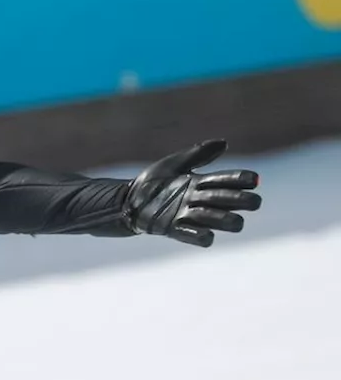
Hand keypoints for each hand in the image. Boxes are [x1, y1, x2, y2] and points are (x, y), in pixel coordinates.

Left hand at [124, 139, 261, 247]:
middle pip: (230, 202)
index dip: (242, 180)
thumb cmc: (153, 182)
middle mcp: (200, 200)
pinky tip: (207, 234)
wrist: (127, 200)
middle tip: (252, 202)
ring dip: (225, 219)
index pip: (229, 181)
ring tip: (234, 220)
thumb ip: (197, 153)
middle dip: (242, 201)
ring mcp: (188, 215)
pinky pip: (196, 236)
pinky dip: (202, 236)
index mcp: (202, 183)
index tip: (253, 180)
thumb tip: (224, 143)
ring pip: (219, 220)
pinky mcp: (174, 228)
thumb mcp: (173, 163)